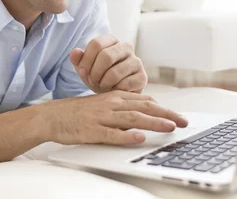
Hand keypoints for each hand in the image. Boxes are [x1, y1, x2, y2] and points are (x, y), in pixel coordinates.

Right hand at [41, 90, 188, 144]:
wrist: (53, 116)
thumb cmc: (79, 112)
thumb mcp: (103, 104)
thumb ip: (122, 107)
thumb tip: (143, 113)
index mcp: (115, 97)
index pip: (145, 100)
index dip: (164, 108)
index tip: (178, 116)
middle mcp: (111, 104)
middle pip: (144, 108)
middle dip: (166, 114)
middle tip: (183, 122)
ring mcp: (102, 117)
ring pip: (132, 118)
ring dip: (153, 123)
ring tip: (169, 127)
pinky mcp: (92, 130)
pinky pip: (111, 133)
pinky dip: (126, 136)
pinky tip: (138, 139)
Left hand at [70, 35, 146, 93]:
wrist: (114, 92)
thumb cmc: (98, 76)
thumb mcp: (85, 68)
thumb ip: (78, 59)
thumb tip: (75, 52)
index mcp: (111, 40)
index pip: (96, 44)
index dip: (86, 60)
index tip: (82, 72)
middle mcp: (126, 47)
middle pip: (106, 56)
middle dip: (94, 73)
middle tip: (91, 81)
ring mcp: (136, 61)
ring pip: (115, 72)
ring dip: (103, 84)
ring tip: (101, 87)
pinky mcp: (142, 77)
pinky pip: (124, 85)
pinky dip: (114, 91)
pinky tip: (112, 91)